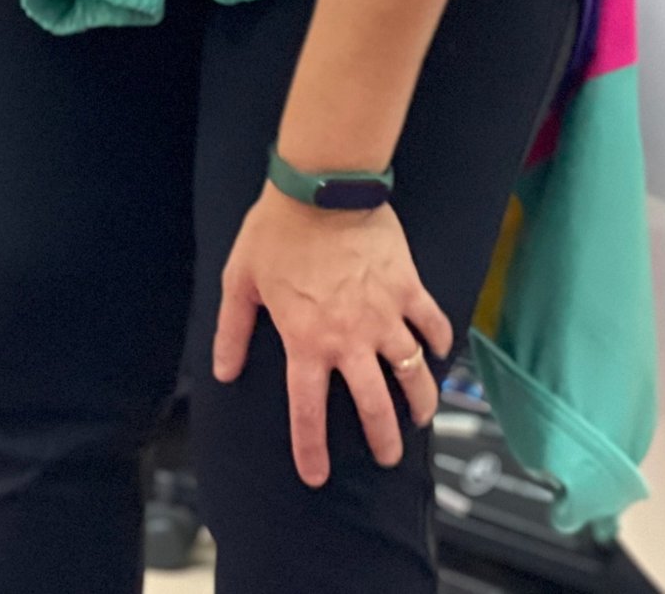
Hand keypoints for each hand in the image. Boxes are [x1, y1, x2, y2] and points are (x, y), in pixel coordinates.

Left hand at [212, 186, 452, 486]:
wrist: (321, 188)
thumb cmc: (275, 231)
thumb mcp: (241, 280)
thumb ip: (233, 330)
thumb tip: (225, 372)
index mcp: (306, 342)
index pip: (308, 412)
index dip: (311, 450)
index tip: (316, 477)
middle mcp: (350, 339)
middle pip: (375, 407)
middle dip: (385, 440)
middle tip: (389, 457)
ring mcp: (384, 316)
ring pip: (414, 374)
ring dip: (421, 401)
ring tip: (421, 416)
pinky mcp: (408, 289)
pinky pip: (433, 325)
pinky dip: (440, 343)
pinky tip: (439, 354)